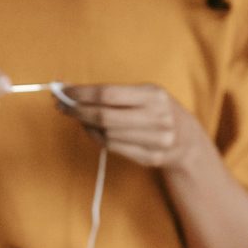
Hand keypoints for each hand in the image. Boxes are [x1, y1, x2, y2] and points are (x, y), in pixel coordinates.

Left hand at [56, 83, 203, 168]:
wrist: (186, 139)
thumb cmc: (155, 110)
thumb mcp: (144, 93)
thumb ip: (112, 93)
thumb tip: (70, 90)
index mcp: (153, 95)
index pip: (108, 93)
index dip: (82, 93)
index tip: (64, 91)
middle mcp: (157, 118)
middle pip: (104, 116)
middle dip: (77, 111)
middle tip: (61, 106)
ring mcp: (155, 140)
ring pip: (106, 134)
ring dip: (85, 125)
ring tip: (79, 116)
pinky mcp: (149, 157)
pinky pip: (112, 147)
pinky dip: (96, 137)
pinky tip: (92, 129)